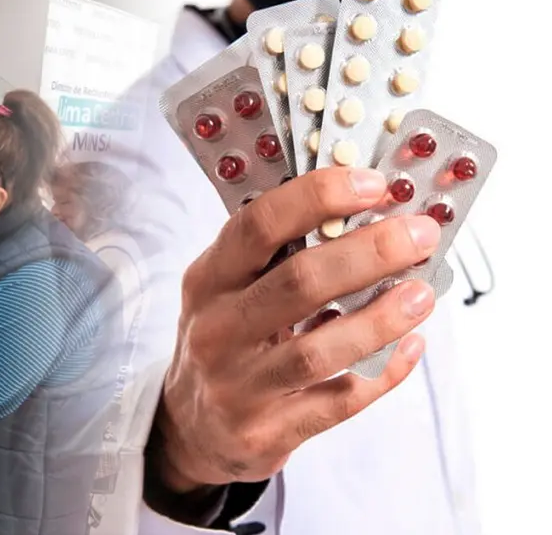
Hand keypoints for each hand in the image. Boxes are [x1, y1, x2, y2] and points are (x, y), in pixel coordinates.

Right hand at [156, 167, 438, 491]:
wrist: (193, 429)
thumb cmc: (227, 340)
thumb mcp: (227, 291)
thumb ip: (276, 257)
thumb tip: (369, 214)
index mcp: (207, 281)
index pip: (258, 226)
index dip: (317, 198)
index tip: (374, 184)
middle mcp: (216, 330)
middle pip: (298, 283)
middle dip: (369, 253)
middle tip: (421, 234)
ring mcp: (238, 386)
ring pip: (317, 350)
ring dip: (380, 319)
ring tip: (423, 295)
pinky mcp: (265, 432)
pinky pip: (336, 403)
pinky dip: (381, 375)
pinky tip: (411, 347)